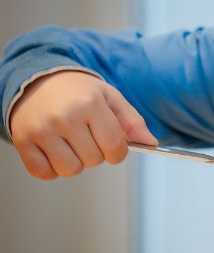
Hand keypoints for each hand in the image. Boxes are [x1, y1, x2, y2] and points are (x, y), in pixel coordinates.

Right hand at [9, 70, 156, 178]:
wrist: (37, 79)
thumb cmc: (77, 91)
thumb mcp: (110, 97)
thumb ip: (133, 121)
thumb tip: (151, 143)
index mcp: (90, 104)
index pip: (115, 146)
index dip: (118, 152)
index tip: (112, 145)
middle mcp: (65, 116)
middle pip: (94, 160)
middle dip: (96, 153)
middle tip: (86, 136)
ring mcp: (41, 129)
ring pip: (70, 169)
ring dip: (75, 163)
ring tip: (71, 143)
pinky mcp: (23, 140)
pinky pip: (43, 173)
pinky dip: (51, 168)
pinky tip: (54, 150)